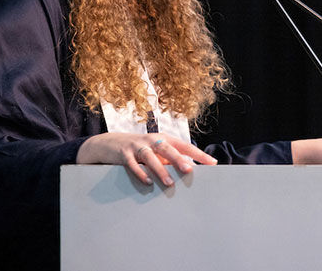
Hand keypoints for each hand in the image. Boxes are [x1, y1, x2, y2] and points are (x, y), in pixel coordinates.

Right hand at [76, 132, 217, 185]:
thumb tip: (190, 168)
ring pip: (150, 157)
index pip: (184, 145)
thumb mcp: (155, 152)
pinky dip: (140, 173)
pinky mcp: (124, 154)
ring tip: (169, 183)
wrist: (109, 143)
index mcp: (163, 138)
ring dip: (160, 170)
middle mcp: (151, 140)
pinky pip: (133, 164)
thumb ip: (170, 159)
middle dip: (178, 159)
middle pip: (167, 148)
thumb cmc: (139, 150)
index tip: (212, 163)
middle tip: (189, 170)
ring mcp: (137, 146)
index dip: (198, 154)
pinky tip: (147, 182)